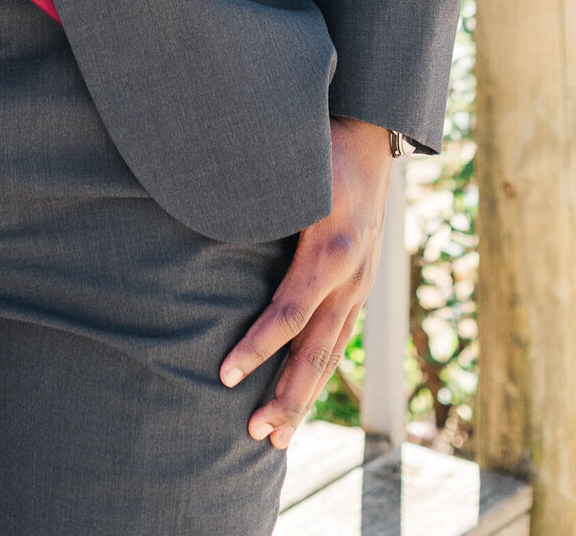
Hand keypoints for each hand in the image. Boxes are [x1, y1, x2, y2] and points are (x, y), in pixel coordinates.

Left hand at [219, 117, 393, 447]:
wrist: (371, 136)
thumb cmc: (321, 149)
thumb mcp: (293, 170)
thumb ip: (258, 197)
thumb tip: (203, 208)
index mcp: (332, 251)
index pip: (290, 312)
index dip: (257, 347)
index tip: (225, 375)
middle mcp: (351, 277)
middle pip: (316, 351)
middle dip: (287, 397)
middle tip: (256, 435)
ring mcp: (360, 286)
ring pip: (331, 354)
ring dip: (303, 398)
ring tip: (275, 439)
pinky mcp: (359, 287)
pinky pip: (338, 340)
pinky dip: (319, 374)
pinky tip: (300, 401)